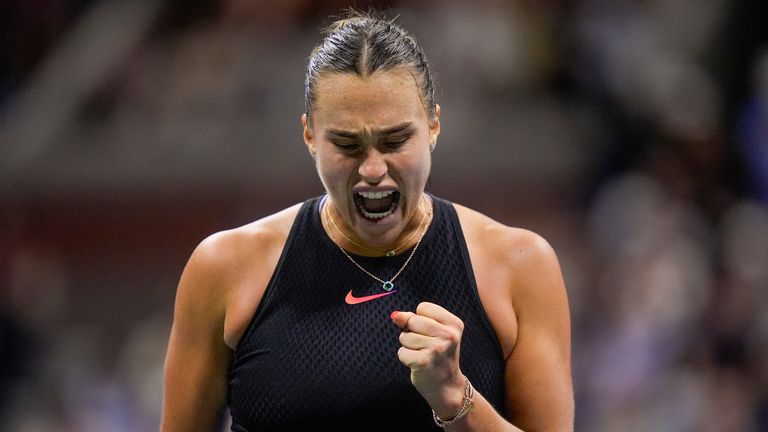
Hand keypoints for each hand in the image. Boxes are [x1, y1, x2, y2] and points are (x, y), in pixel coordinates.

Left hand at [391, 302, 466, 416]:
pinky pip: (401, 352)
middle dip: (411, 332)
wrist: (446, 386)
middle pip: (413, 320)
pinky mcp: (423, 362)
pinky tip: (418, 364)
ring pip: (405, 336)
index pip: (423, 307)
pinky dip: (405, 358)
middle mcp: (448, 335)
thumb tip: (395, 315)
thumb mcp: (433, 332)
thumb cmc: (437, 355)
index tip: (430, 333)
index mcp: (454, 324)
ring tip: (422, 354)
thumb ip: (413, 319)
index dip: (420, 319)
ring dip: (408, 346)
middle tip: (425, 346)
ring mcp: (436, 349)